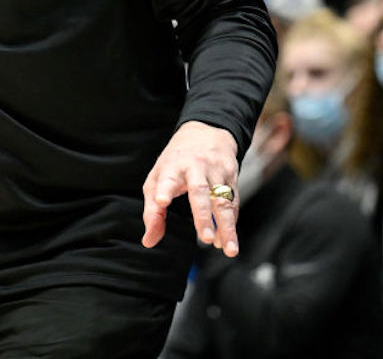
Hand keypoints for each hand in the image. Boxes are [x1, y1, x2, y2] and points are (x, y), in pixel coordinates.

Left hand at [142, 120, 240, 256]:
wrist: (205, 133)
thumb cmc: (174, 162)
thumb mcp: (157, 178)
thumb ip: (153, 210)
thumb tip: (148, 241)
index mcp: (172, 165)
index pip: (167, 177)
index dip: (164, 188)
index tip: (161, 200)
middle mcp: (195, 166)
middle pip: (199, 190)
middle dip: (202, 215)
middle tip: (204, 237)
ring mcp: (216, 171)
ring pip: (223, 200)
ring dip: (227, 227)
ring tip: (227, 250)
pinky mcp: (232, 176)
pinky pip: (233, 202)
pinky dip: (232, 222)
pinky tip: (227, 240)